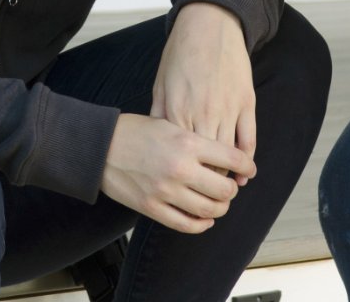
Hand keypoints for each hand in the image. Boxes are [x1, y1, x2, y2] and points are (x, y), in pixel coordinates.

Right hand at [101, 113, 255, 233]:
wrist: (101, 147)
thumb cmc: (135, 132)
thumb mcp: (170, 124)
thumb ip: (196, 140)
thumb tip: (224, 156)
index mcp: (187, 143)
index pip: (232, 159)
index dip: (246, 166)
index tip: (248, 170)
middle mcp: (180, 168)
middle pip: (225, 190)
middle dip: (232, 190)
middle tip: (230, 187)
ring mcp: (166, 191)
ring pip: (209, 211)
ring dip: (219, 209)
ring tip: (218, 203)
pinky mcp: (152, 208)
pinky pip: (186, 225)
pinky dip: (201, 225)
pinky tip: (204, 219)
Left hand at [153, 2, 256, 185]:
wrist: (210, 25)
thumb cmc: (180, 54)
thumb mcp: (161, 84)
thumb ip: (159, 115)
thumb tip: (157, 144)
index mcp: (177, 112)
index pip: (181, 158)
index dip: (183, 179)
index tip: (183, 191)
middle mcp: (202, 114)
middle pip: (206, 162)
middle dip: (206, 184)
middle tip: (206, 198)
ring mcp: (227, 109)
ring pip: (228, 155)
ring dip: (227, 176)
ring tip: (223, 191)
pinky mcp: (246, 102)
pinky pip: (249, 139)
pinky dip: (247, 159)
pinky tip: (244, 173)